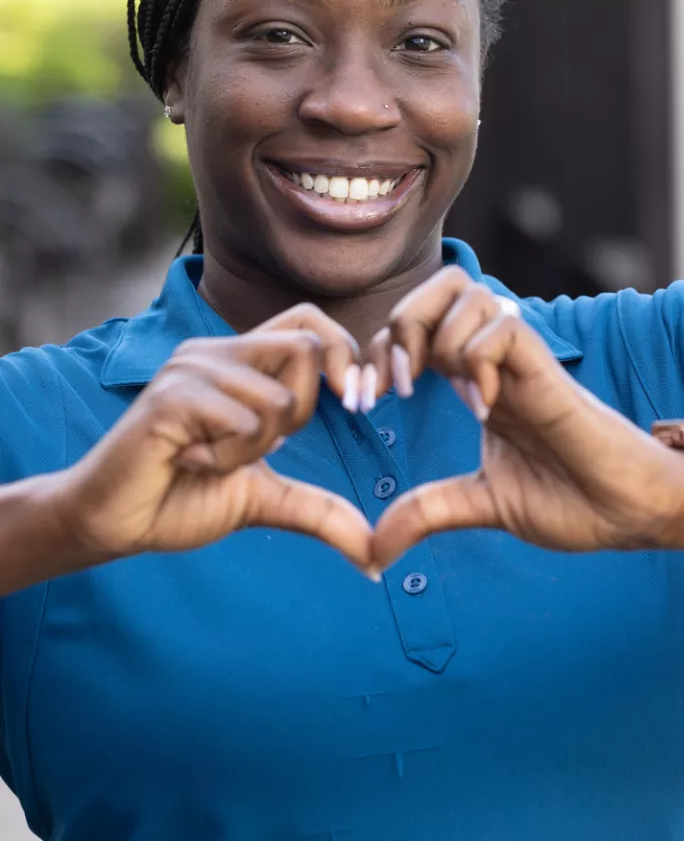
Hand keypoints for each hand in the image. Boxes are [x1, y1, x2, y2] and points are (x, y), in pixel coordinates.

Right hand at [53, 305, 374, 572]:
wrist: (116, 523)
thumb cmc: (182, 498)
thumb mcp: (265, 500)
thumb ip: (319, 511)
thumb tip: (374, 555)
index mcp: (240, 360)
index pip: (308, 321)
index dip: (343, 352)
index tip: (354, 403)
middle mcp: (217, 351)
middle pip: (305, 349)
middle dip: (301, 413)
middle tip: (257, 446)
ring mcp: (191, 368)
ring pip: (277, 400)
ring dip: (252, 450)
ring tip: (208, 458)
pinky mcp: (172, 396)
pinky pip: (241, 423)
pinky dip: (227, 460)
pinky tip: (189, 461)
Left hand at [369, 267, 683, 568]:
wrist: (631, 514)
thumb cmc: (572, 500)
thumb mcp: (480, 504)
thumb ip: (427, 513)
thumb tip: (371, 551)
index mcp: (474, 380)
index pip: (415, 325)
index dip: (376, 352)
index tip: (364, 403)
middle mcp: (494, 361)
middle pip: (440, 286)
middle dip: (401, 324)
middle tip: (397, 384)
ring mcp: (520, 363)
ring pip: (467, 293)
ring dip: (439, 339)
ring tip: (447, 394)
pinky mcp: (547, 374)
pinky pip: (504, 328)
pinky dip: (479, 358)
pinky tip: (484, 406)